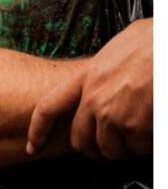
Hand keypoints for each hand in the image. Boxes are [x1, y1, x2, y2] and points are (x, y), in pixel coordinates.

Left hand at [27, 19, 151, 159]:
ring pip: (109, 149)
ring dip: (123, 149)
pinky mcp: (134, 126)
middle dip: (94, 148)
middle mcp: (94, 98)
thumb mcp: (121, 45)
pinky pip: (136, 148)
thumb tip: (108, 70)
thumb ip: (106, 66)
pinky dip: (144, 146)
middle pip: (80, 139)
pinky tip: (152, 134)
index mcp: (87, 76)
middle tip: (111, 146)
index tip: (33, 147)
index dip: (38, 131)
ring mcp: (112, 114)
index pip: (48, 108)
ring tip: (138, 137)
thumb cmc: (157, 39)